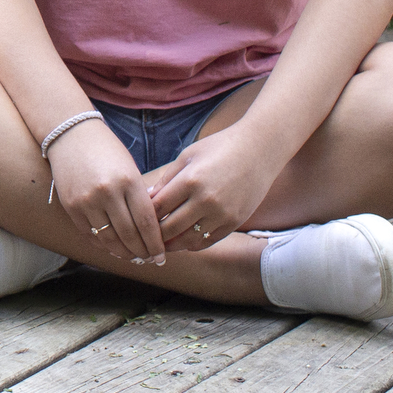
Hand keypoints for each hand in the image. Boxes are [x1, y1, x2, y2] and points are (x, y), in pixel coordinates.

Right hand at [46, 120, 163, 264]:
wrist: (71, 134)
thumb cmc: (107, 150)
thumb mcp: (130, 169)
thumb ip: (140, 197)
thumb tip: (151, 230)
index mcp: (128, 181)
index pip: (146, 223)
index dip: (155, 244)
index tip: (161, 256)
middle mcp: (107, 192)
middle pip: (129, 235)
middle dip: (142, 252)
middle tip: (149, 260)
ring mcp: (87, 200)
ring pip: (109, 239)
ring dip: (123, 253)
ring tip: (132, 257)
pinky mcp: (71, 205)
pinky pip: (90, 234)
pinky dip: (103, 244)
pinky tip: (112, 247)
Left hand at [149, 124, 281, 251]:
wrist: (258, 151)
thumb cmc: (218, 148)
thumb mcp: (187, 156)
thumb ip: (167, 179)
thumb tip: (146, 199)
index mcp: (189, 181)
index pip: (158, 207)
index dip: (144, 216)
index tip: (135, 219)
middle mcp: (205, 200)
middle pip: (170, 228)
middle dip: (154, 235)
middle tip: (142, 238)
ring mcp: (222, 214)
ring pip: (188, 240)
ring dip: (172, 244)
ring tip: (159, 245)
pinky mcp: (234, 222)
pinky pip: (208, 241)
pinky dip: (193, 244)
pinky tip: (182, 242)